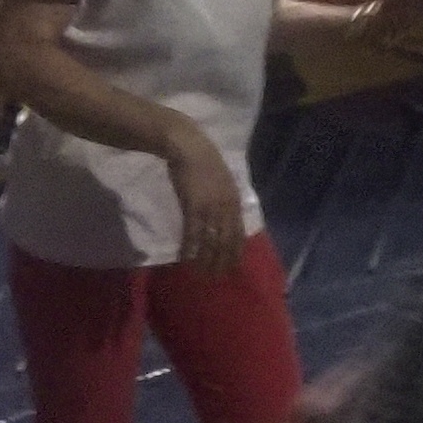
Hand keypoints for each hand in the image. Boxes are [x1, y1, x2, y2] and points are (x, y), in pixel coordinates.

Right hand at [157, 117, 248, 271]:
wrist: (188, 146)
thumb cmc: (203, 161)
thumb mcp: (223, 181)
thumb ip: (225, 199)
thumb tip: (224, 216)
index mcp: (234, 201)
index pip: (238, 234)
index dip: (235, 252)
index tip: (232, 267)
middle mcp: (226, 208)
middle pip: (226, 241)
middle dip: (222, 261)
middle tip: (216, 277)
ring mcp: (210, 208)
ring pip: (210, 241)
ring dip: (206, 259)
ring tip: (201, 273)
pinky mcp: (193, 207)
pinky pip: (192, 234)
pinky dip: (189, 249)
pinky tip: (184, 259)